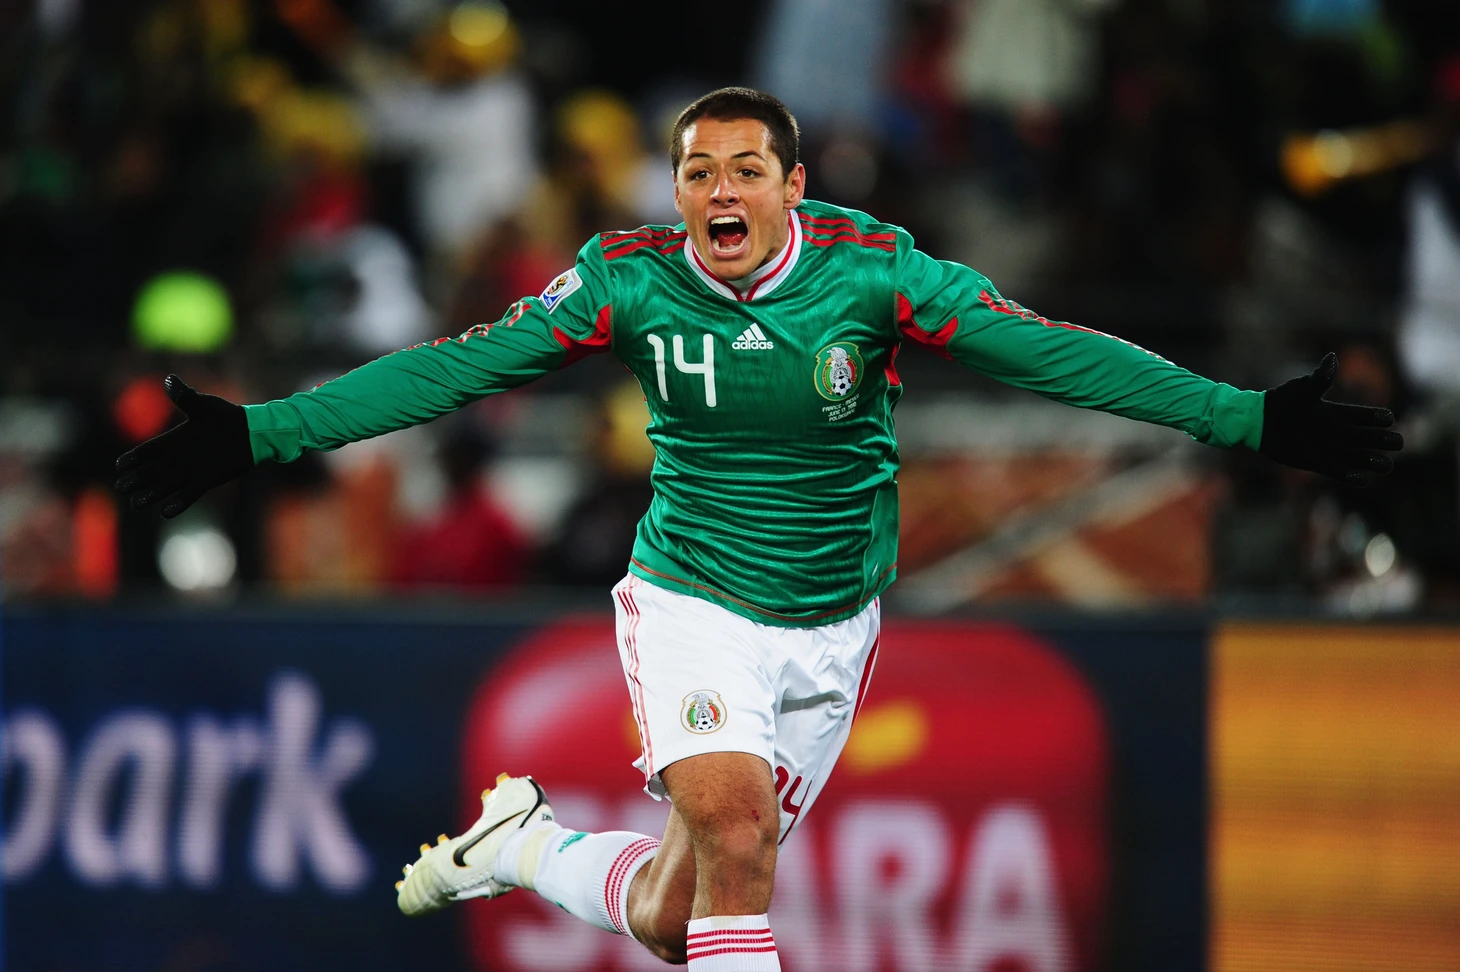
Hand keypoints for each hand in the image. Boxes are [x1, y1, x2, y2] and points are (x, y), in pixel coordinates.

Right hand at [114, 375, 253, 517]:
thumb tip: (170, 380)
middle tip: (122, 488)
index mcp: (173, 439)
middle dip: (136, 480)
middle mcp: (178, 457)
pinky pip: (188, 495)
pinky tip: (166, 512)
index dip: (133, 458)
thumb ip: (186, 398)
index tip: (120, 465)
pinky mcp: (205, 481)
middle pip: (150, 471)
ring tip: (137, 504)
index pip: (147, 451)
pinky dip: (178, 503)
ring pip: (165, 486)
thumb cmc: (227, 416)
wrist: (251, 433)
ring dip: (151, 495)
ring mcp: (191, 471)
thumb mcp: (205, 406)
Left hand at [1259, 353, 1402, 485]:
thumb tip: (1333, 358)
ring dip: (1370, 460)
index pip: (1362, 415)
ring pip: (1354, 456)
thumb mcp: (1301, 389)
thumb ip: (1320, 378)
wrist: (1257, 421)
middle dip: (1381, 440)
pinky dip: (1348, 475)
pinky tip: (1363, 479)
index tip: (1389, 418)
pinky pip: (1334, 470)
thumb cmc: (1280, 401)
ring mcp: (1324, 447)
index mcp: (1334, 412)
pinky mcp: (1312, 461)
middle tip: (1399, 443)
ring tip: (1387, 466)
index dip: (1376, 417)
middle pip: (1364, 437)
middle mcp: (1333, 431)